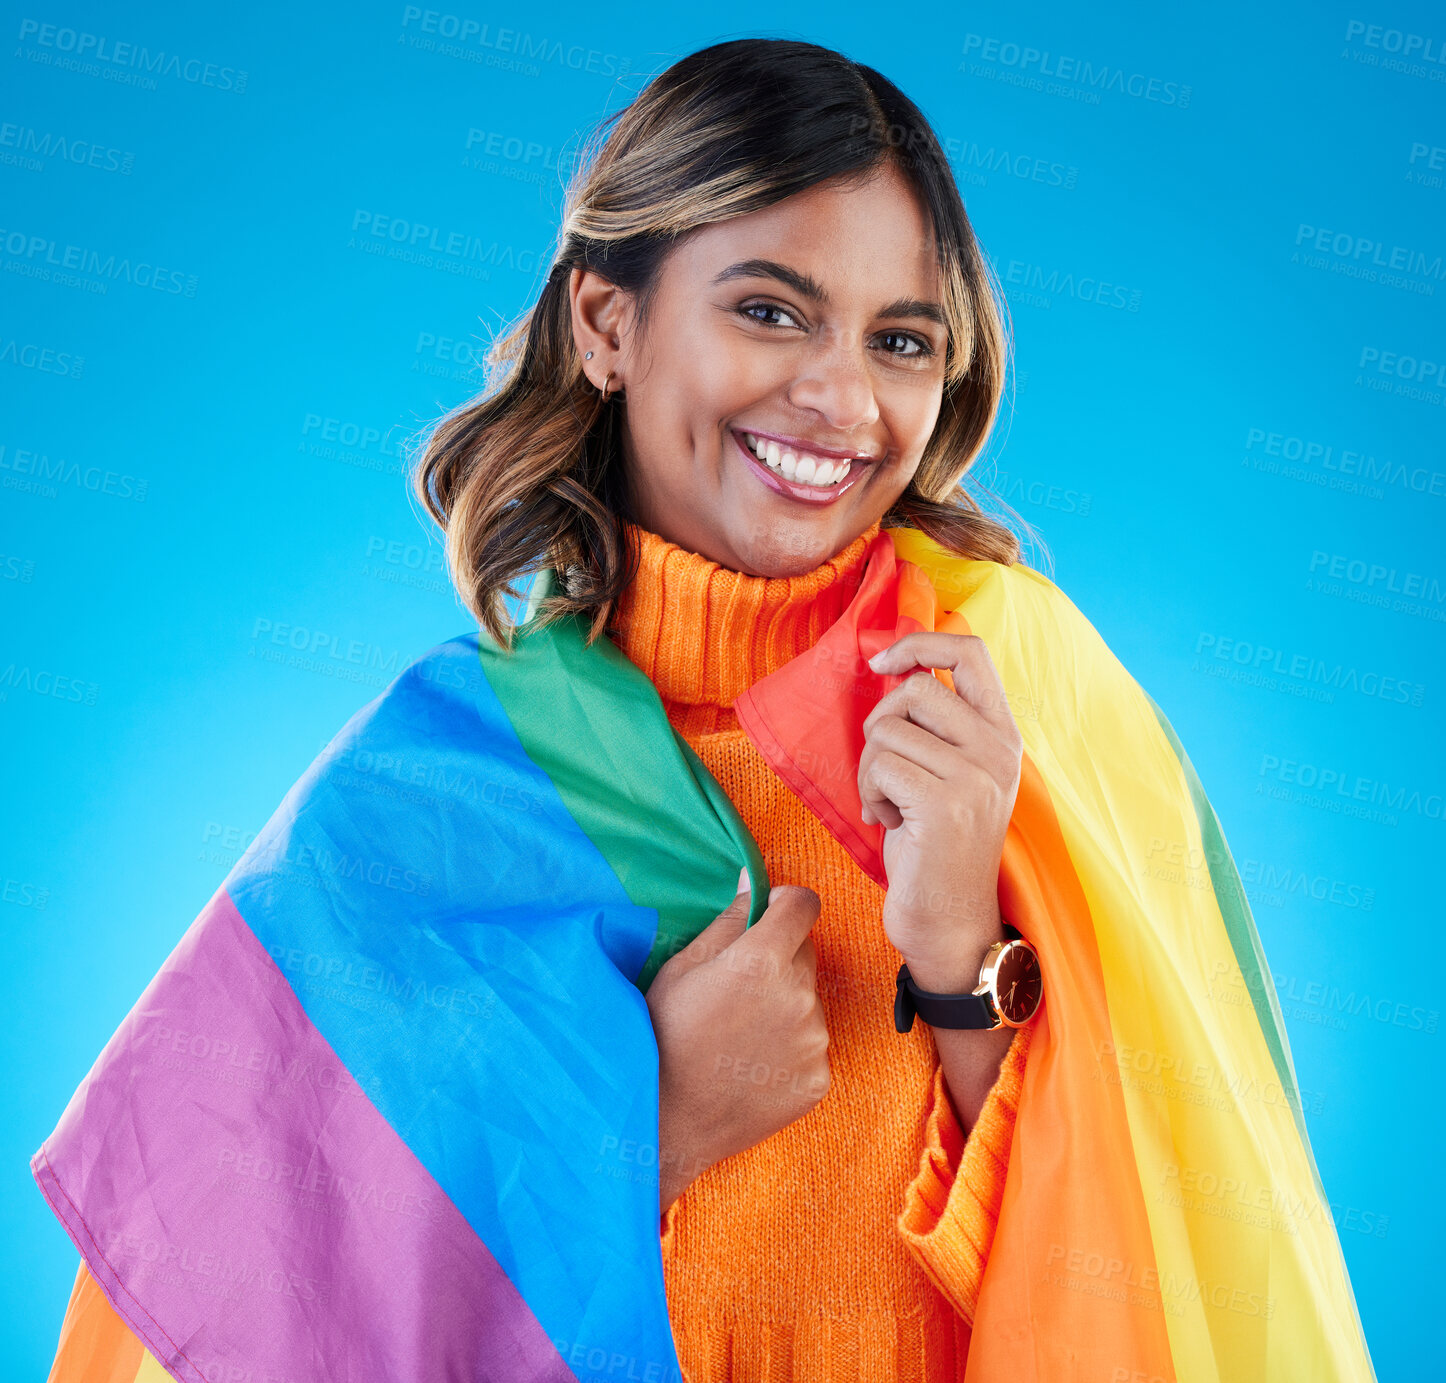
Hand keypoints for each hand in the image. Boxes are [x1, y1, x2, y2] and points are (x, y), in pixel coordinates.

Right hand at [645, 875, 827, 1214]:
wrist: (664, 1121)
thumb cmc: (660, 1035)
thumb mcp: (681, 965)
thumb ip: (729, 918)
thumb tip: (755, 879)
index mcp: (763, 959)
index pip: (804, 903)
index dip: (784, 905)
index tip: (766, 919)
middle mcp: (799, 996)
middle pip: (805, 953)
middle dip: (779, 959)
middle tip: (736, 990)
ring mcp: (813, 1042)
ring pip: (809, 1001)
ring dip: (785, 1005)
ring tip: (738, 1034)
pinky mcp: (818, 1080)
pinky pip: (812, 1046)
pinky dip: (789, 1049)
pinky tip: (750, 1064)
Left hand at [859, 632, 1022, 983]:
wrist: (950, 921)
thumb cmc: (935, 843)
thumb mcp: (951, 772)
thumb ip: (939, 723)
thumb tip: (896, 664)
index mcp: (1003, 734)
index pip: (970, 650)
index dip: (919, 642)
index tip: (883, 661)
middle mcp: (998, 750)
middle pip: (914, 688)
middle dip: (881, 725)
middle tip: (888, 772)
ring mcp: (977, 777)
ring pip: (888, 729)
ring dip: (870, 768)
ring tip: (892, 804)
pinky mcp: (946, 805)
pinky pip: (879, 765)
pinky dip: (869, 793)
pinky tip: (887, 821)